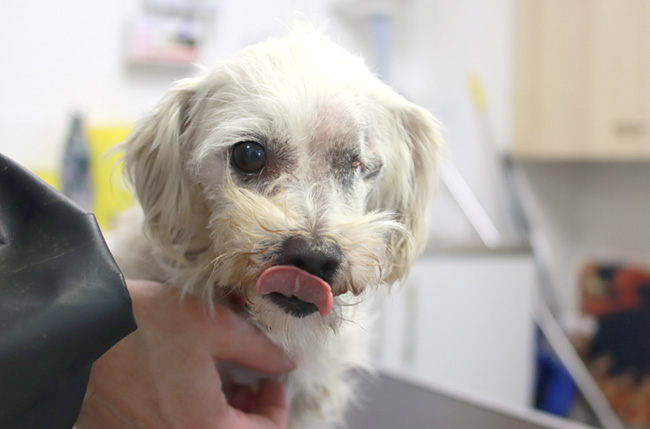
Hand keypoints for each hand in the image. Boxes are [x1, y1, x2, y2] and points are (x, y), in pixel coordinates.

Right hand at [76, 280, 294, 428]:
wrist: (77, 331)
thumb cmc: (145, 327)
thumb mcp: (216, 326)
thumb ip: (261, 349)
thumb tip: (286, 363)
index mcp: (203, 428)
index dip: (277, 405)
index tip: (271, 377)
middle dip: (251, 411)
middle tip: (251, 377)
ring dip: (224, 413)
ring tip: (224, 378)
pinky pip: (176, 428)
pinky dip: (194, 414)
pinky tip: (192, 383)